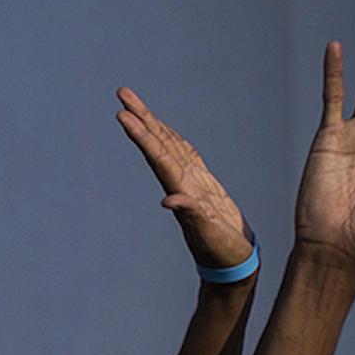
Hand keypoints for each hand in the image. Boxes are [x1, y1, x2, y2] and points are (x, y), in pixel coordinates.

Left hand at [114, 86, 254, 272]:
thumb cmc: (221, 251)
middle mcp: (181, 182)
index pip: (156, 156)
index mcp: (180, 189)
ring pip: (169, 145)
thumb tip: (168, 201)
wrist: (232, 262)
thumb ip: (191, 215)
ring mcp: (191, 182)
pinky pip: (186, 155)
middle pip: (157, 143)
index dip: (141, 134)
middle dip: (141, 117)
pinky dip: (175, 139)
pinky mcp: (203, 186)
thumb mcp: (207, 233)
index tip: (122, 114)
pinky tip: (166, 131)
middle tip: (122, 92)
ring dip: (152, 124)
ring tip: (134, 103)